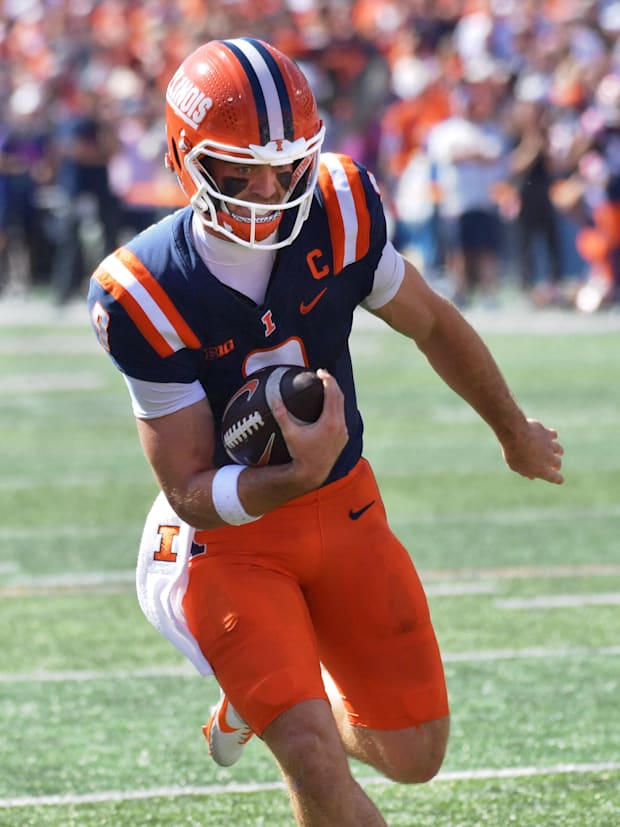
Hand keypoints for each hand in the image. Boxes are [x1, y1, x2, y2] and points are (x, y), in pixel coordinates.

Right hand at [271, 368, 348, 488]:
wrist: (312, 473)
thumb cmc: (300, 454)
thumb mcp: (290, 433)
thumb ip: (281, 415)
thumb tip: (273, 397)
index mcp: (330, 421)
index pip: (332, 393)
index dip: (327, 379)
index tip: (320, 372)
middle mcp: (340, 425)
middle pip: (340, 397)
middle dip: (332, 384)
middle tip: (322, 375)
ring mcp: (343, 432)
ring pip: (343, 407)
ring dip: (335, 395)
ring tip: (326, 387)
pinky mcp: (343, 438)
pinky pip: (342, 417)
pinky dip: (337, 408)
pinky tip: (329, 407)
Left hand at [501, 418, 563, 483]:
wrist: (515, 435)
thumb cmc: (513, 453)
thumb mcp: (516, 466)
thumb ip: (525, 472)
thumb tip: (532, 476)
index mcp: (542, 470)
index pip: (556, 478)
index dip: (558, 479)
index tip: (559, 479)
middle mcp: (549, 459)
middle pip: (558, 463)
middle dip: (556, 465)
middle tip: (554, 466)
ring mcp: (550, 445)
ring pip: (559, 450)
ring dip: (558, 452)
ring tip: (556, 452)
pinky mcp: (548, 433)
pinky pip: (554, 435)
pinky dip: (552, 436)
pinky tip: (549, 437)